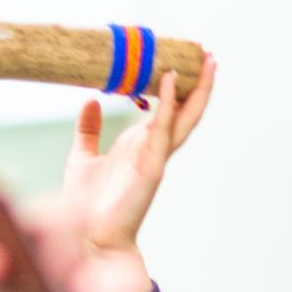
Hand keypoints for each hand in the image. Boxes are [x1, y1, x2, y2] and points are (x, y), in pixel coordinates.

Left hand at [61, 58, 217, 267]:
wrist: (88, 236)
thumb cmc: (87, 203)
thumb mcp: (83, 156)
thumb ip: (89, 129)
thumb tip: (91, 100)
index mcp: (141, 146)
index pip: (168, 111)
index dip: (180, 88)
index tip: (185, 61)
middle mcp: (154, 150)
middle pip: (186, 112)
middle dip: (200, 85)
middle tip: (209, 56)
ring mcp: (156, 158)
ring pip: (184, 118)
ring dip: (198, 90)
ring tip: (207, 62)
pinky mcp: (150, 167)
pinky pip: (162, 129)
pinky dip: (167, 103)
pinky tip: (168, 79)